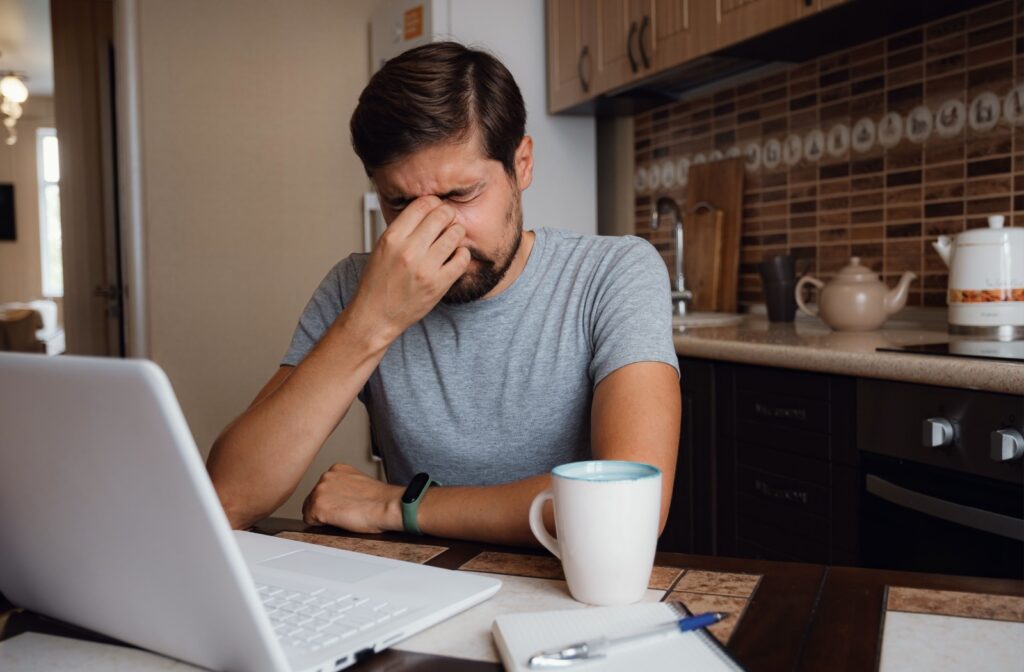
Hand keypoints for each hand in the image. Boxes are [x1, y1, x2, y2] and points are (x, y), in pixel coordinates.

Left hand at [302, 464, 403, 533]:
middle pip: (313, 498)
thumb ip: (345, 487)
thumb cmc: (380, 500)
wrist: (388, 505)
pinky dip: (321, 525)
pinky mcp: (318, 506)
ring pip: (310, 510)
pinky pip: (309, 521)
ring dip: (322, 517)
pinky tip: (339, 521)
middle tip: (345, 513)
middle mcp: (326, 476)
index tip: (343, 506)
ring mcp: (320, 490)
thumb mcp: (359, 484)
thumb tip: (340, 500)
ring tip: (344, 517)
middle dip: (325, 508)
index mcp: (337, 469)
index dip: (331, 502)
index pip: (322, 489)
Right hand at [345, 196, 470, 342]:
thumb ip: (402, 229)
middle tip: (448, 220)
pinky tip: (455, 256)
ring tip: (451, 238)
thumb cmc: (377, 283)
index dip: (433, 202)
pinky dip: (462, 254)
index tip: (435, 208)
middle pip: (441, 215)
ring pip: (455, 234)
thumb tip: (426, 210)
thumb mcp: (382, 248)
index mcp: (391, 238)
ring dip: (457, 233)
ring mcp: (425, 268)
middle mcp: (408, 250)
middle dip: (448, 214)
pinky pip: (462, 259)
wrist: (375, 316)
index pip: (422, 204)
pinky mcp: (438, 284)